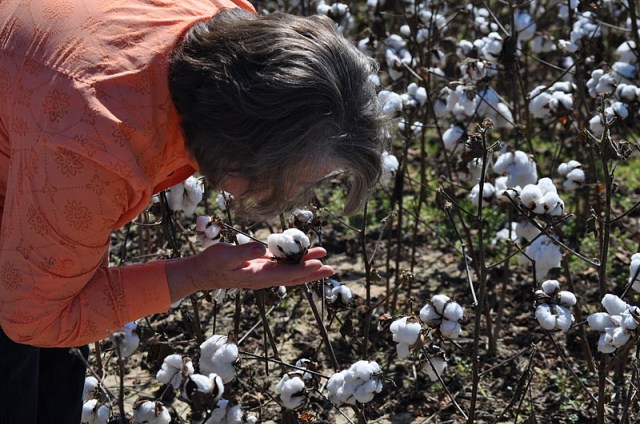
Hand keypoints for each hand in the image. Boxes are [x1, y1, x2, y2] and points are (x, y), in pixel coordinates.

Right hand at [166, 242, 333, 300]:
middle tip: (331, 268)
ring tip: (322, 256)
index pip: (287, 274)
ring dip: (306, 265)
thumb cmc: (211, 264)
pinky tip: (302, 253)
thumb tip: (262, 248)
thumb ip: (245, 251)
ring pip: (289, 270)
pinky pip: (281, 265)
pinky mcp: (259, 266)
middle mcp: (264, 277)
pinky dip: (293, 260)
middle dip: (313, 272)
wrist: (200, 273)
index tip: (319, 264)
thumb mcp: (226, 255)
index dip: (304, 269)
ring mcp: (262, 273)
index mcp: (258, 277)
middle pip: (294, 276)